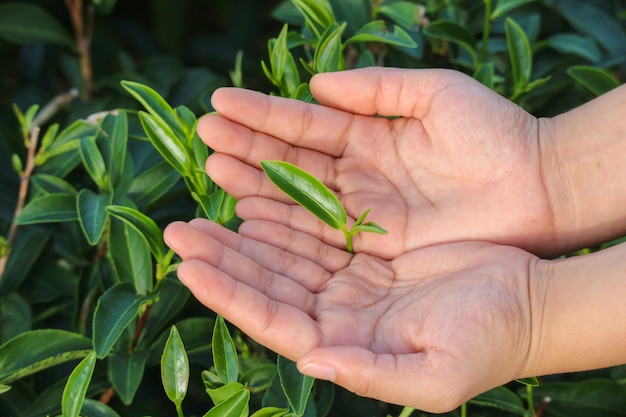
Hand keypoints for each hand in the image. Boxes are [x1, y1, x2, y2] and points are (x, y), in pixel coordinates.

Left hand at [164, 219, 538, 411]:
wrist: (526, 304)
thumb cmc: (489, 343)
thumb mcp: (436, 375)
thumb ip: (373, 375)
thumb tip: (313, 360)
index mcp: (343, 344)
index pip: (272, 321)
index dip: (230, 296)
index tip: (192, 268)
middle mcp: (336, 314)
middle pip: (266, 283)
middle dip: (222, 258)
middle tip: (180, 231)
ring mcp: (348, 279)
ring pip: (283, 252)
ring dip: (243, 230)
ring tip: (204, 210)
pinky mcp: (366, 249)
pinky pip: (314, 227)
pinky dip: (284, 212)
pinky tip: (254, 199)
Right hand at [199, 67, 558, 258]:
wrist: (538, 188)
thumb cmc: (494, 134)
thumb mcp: (437, 95)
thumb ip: (378, 87)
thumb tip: (317, 85)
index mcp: (367, 134)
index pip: (304, 125)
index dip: (262, 115)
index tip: (219, 105)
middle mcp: (356, 174)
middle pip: (291, 163)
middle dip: (247, 150)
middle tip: (203, 139)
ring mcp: (362, 212)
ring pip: (298, 200)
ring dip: (255, 188)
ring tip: (215, 174)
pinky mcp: (374, 246)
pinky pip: (321, 236)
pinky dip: (285, 227)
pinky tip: (249, 217)